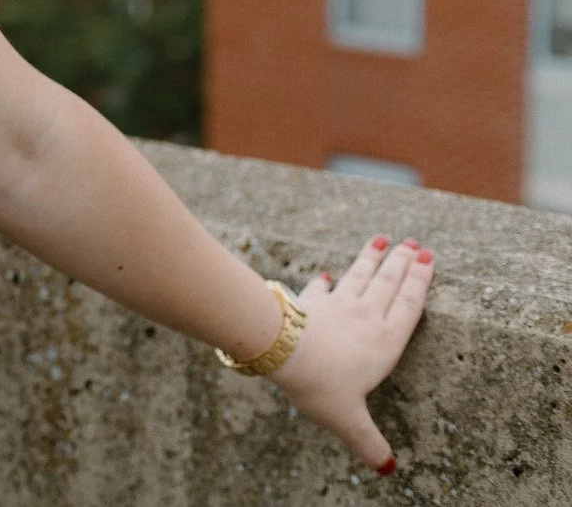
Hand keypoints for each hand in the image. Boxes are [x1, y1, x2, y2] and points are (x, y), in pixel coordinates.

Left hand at [266, 234, 433, 474]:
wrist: (280, 351)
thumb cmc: (321, 385)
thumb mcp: (349, 420)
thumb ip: (369, 442)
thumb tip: (387, 468)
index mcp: (385, 342)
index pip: (409, 306)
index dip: (420, 282)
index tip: (428, 260)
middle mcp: (365, 317)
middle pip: (388, 284)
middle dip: (401, 263)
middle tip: (413, 243)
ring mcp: (337, 306)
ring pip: (359, 276)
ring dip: (371, 258)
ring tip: (381, 239)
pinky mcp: (309, 303)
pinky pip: (321, 289)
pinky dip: (325, 280)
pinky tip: (326, 274)